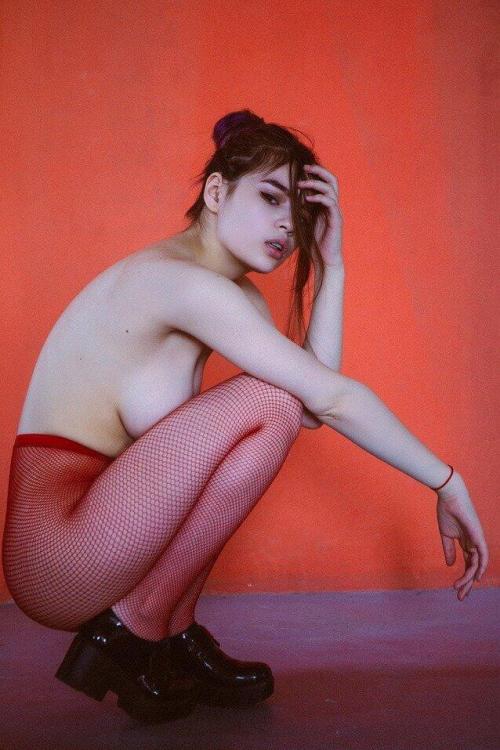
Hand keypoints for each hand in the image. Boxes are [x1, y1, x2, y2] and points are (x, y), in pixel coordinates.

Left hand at [297, 164, 342, 267]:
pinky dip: (319, 198)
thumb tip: (295, 202)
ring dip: (315, 183)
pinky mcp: (336, 220)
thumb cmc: (316, 244)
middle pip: (332, 180)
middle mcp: (333, 206)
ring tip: (302, 183)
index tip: (302, 169)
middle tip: (305, 167)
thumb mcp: (306, 223)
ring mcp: (335, 212)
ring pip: (331, 189)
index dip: (316, 174)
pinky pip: (331, 203)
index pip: (325, 183)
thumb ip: (304, 212)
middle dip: (319, 171)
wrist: (325, 259)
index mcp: (326, 205)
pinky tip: (308, 199)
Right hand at [435, 470, 488, 599]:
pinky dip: (481, 566)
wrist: (449, 496)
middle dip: (467, 584)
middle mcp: (474, 544)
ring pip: (477, 565)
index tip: (456, 590)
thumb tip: (451, 565)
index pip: (468, 564)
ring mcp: (477, 540)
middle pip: (474, 568)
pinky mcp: (478, 536)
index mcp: (466, 543)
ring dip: (469, 578)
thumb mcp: (446, 535)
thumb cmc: (447, 512)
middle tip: (460, 597)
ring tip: (459, 588)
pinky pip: (483, 555)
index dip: (464, 578)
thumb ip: (449, 550)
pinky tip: (477, 578)